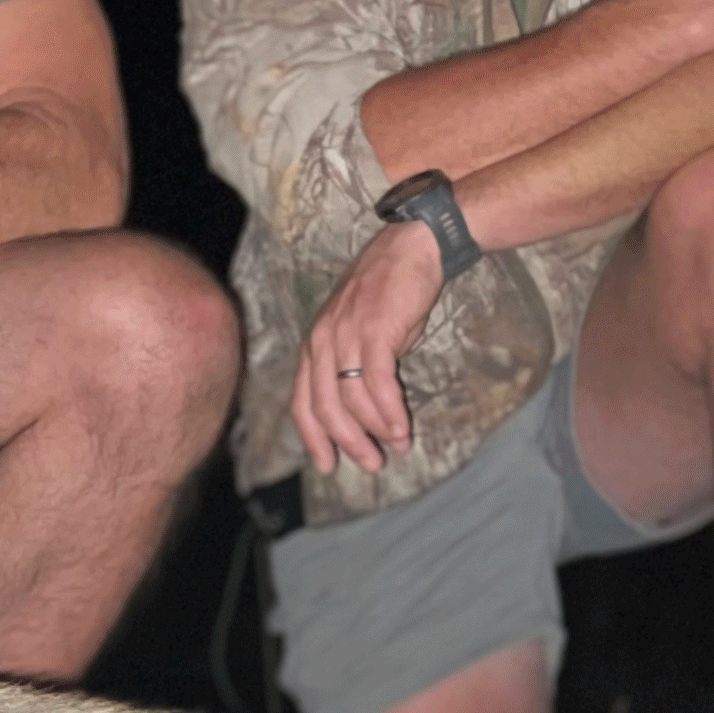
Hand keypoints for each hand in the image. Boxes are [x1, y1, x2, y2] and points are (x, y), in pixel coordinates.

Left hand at [291, 220, 445, 475]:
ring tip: (396, 448)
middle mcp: (321, 342)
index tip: (328, 464)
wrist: (411, 247)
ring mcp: (345, 336)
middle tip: (371, 464)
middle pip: (324, 408)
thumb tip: (367, 414)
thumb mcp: (359, 332)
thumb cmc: (388, 293)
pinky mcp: (374, 331)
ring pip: (351, 399)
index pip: (302, 401)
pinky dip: (389, 411)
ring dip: (375, 431)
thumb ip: (353, 369)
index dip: (313, 437)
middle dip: (347, 442)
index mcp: (313, 345)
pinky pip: (378, 384)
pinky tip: (402, 428)